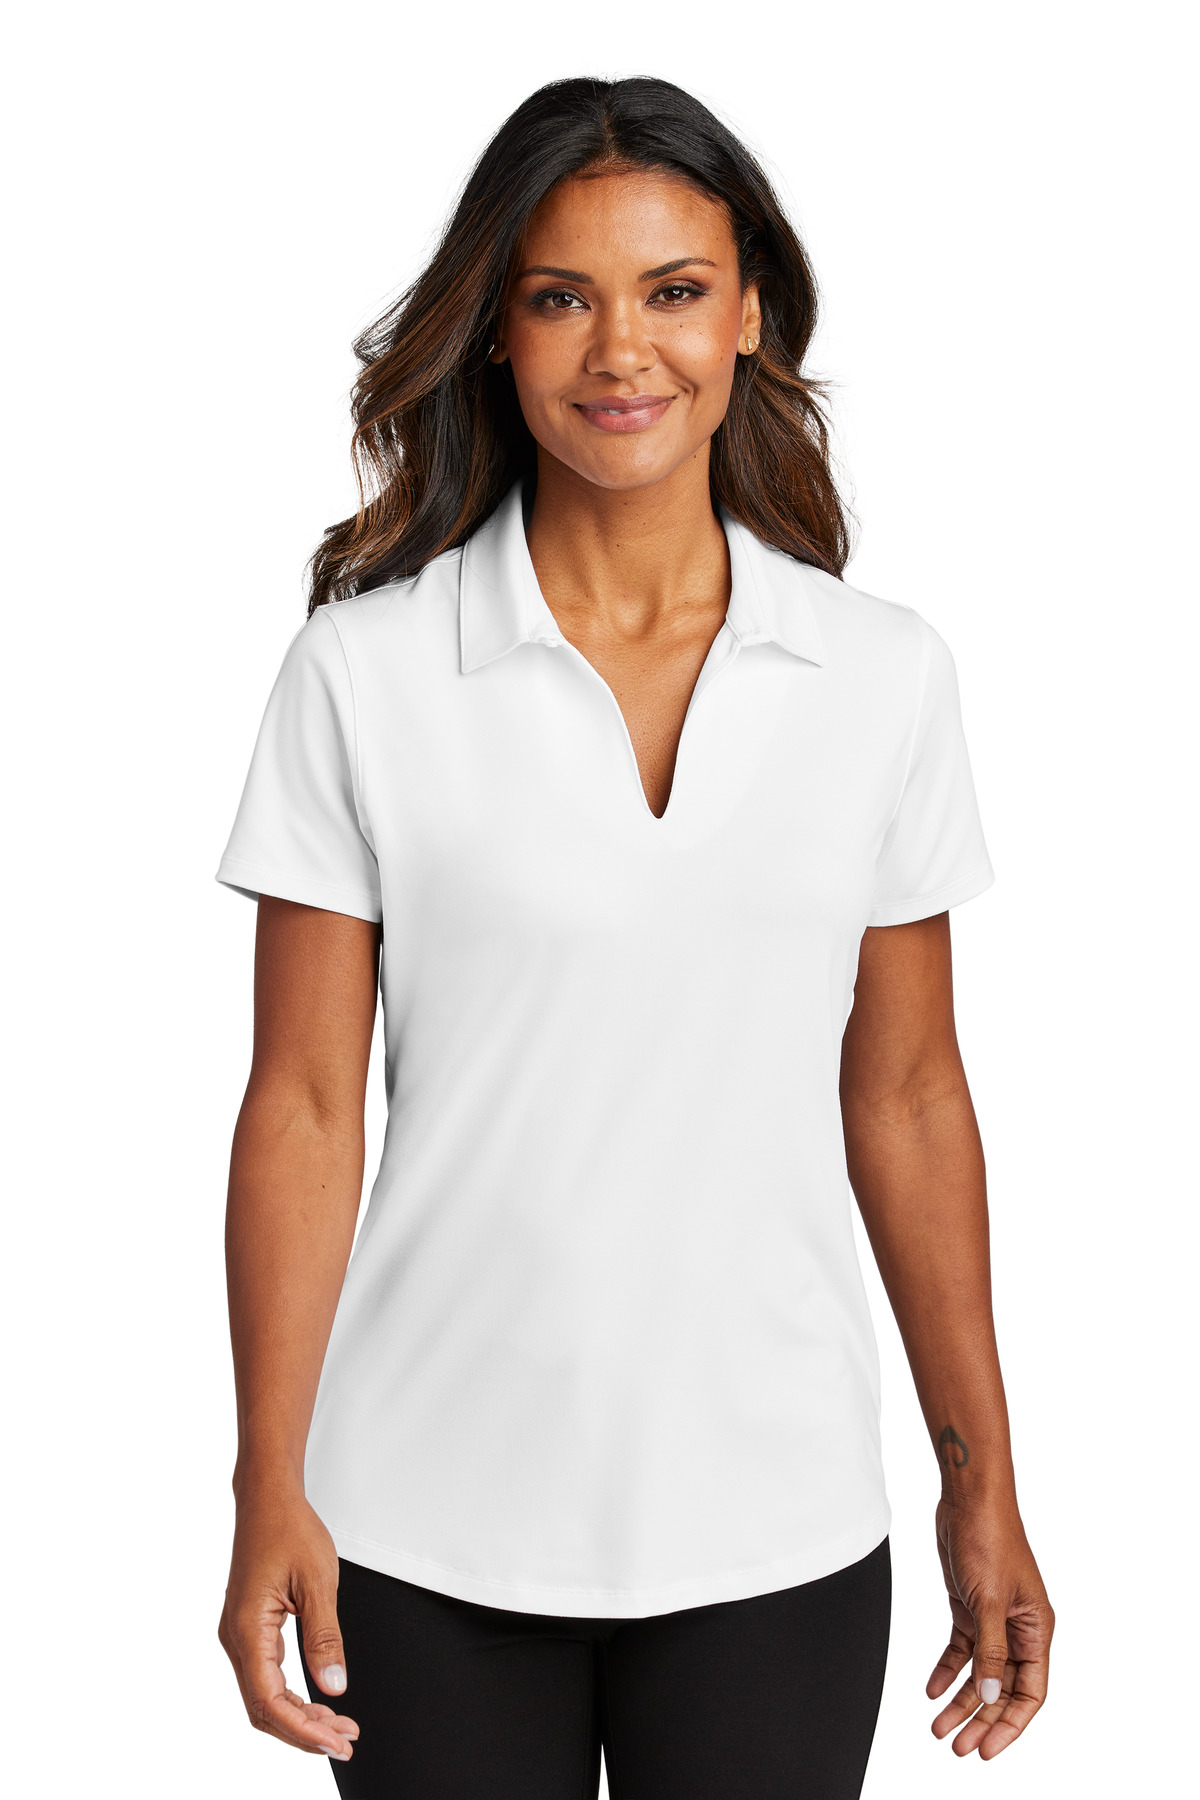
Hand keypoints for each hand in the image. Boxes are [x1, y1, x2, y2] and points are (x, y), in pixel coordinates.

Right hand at [218, 1487, 359, 1760]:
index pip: (269, 1700)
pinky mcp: (248, 1628)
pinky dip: (291, 1694)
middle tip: (345, 1738)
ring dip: (299, 1715)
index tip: (335, 1741)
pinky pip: (265, 1675)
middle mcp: (235, 1637)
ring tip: (339, 1724)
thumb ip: (325, 1637)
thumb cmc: (289, 1529)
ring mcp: (238, 1634)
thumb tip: (335, 1687)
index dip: (302, 1729)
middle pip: (263, 1708)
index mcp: (247, 1629)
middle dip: (304, 1730)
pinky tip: (318, 1699)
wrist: (267, 1498)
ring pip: (263, 1695)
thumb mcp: (319, 1581)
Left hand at [926, 1495, 1053, 1757]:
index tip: (988, 1749)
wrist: (969, 1499)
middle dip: (980, 1718)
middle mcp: (1018, 1628)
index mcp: (1036, 1629)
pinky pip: (961, 1648)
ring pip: (979, 1672)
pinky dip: (946, 1670)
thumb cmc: (991, 1539)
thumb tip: (990, 1695)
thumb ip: (990, 1651)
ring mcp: (993, 1618)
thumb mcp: (989, 1601)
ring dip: (960, 1700)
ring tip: (939, 1728)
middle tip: (957, 1747)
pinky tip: (931, 1689)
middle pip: (1002, 1687)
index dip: (1011, 1724)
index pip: (1031, 1692)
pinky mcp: (970, 1606)